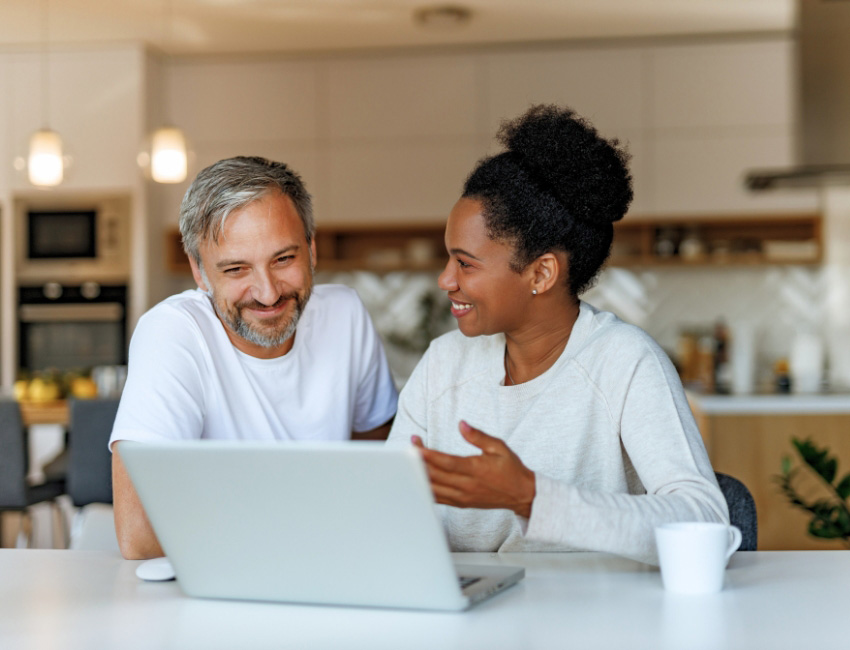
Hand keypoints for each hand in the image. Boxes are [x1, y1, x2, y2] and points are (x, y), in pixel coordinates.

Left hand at [412, 420, 535, 517]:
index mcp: (475, 470)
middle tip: (408, 447)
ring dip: (418, 475)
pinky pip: (437, 498)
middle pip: (435, 475)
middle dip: (419, 461)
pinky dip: (424, 489)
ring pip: (433, 488)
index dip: (429, 455)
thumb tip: (461, 424)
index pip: (447, 463)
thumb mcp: (499, 447)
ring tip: (408, 461)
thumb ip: (478, 436)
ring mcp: (462, 497)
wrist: (521, 494)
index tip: (415, 446)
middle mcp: (466, 486)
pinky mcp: (460, 504)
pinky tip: (416, 478)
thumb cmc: (510, 468)